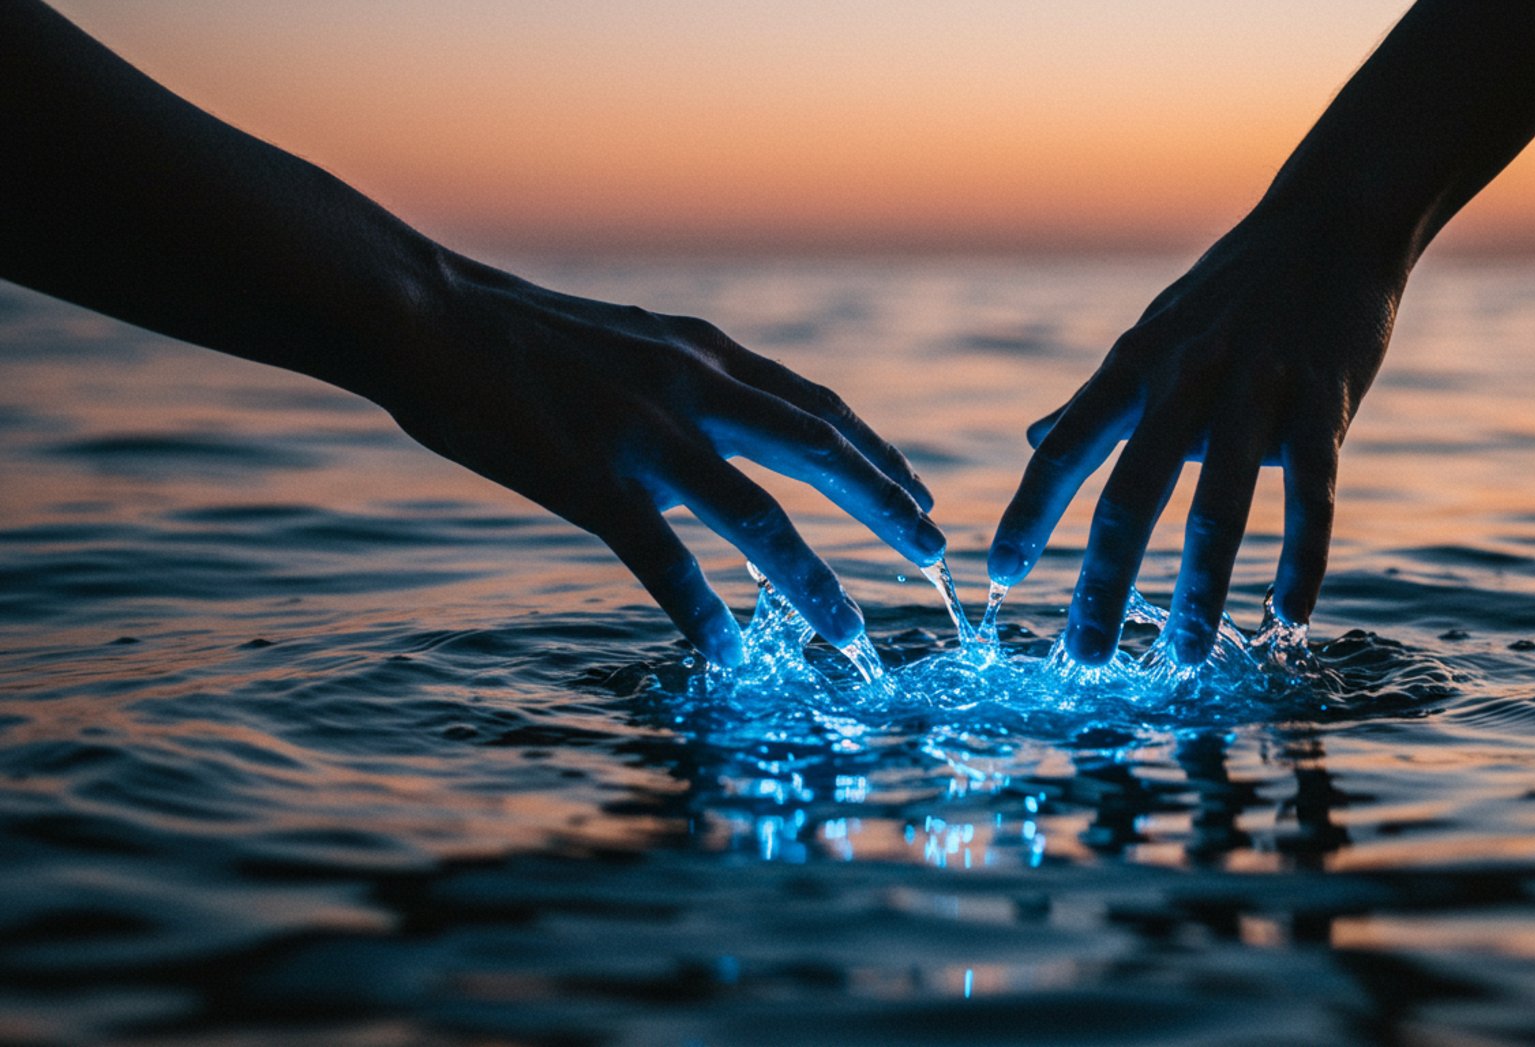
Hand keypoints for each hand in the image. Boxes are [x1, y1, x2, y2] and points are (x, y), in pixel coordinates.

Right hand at [385, 260, 942, 665]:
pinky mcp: (588, 479)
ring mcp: (644, 433)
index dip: (877, 457)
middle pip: (819, 452)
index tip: (918, 496)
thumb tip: (723, 442)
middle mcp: (693, 387)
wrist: (427, 314)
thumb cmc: (522, 334)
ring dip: (812, 579)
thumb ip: (688, 386)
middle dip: (885, 508)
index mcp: (706, 354)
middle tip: (932, 557)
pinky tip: (723, 652)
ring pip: (757, 516)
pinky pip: (661, 560)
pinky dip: (698, 610)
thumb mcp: (632, 342)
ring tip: (850, 632)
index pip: (820, 407)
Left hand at [988, 196, 1408, 664]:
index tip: (998, 577)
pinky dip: (1300, 561)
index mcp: (1132, 367)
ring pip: (1217, 507)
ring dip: (1198, 591)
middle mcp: (1183, 380)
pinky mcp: (1326, 402)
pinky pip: (1312, 495)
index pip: (1062, 449)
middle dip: (1102, 581)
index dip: (1028, 515)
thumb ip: (1094, 399)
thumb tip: (1032, 438)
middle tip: (1084, 656)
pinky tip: (1288, 619)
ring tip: (1181, 656)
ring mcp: (1256, 390)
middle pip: (1129, 495)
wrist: (1332, 222)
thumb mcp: (1150, 336)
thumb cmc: (1230, 292)